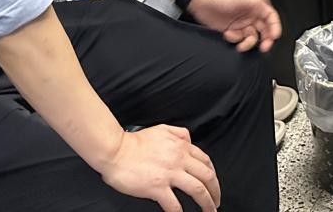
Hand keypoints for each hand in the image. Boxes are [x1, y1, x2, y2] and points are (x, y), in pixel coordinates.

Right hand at [99, 126, 220, 211]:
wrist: (115, 150)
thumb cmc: (135, 141)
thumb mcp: (163, 129)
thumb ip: (180, 133)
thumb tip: (190, 140)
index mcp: (182, 146)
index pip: (206, 161)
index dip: (213, 175)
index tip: (214, 184)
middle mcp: (180, 159)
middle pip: (207, 176)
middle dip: (216, 191)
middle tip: (216, 201)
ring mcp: (170, 174)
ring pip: (197, 190)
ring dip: (206, 203)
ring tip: (209, 211)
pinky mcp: (157, 187)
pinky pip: (174, 204)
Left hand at [187, 0, 281, 52]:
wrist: (203, 1)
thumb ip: (260, 5)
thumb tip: (270, 15)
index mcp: (257, 5)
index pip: (271, 17)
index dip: (275, 27)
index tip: (275, 36)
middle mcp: (251, 15)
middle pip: (265, 30)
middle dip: (266, 39)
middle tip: (264, 47)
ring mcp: (242, 23)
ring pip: (252, 37)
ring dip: (248, 43)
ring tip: (241, 44)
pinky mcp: (233, 30)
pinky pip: (239, 40)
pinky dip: (235, 39)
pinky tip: (228, 34)